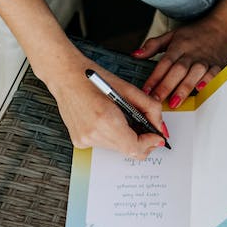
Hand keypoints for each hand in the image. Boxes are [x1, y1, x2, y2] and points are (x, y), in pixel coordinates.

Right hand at [45, 57, 168, 158]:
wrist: (65, 76)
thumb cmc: (94, 78)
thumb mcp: (128, 89)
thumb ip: (149, 108)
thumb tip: (160, 126)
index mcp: (106, 120)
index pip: (135, 148)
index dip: (150, 143)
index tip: (158, 136)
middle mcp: (93, 135)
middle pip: (127, 150)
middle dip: (141, 140)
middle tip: (146, 126)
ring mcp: (84, 140)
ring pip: (117, 148)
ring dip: (126, 137)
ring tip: (122, 117)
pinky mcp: (78, 142)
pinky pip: (103, 144)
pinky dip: (111, 135)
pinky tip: (106, 119)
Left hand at [134, 0, 226, 108]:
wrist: (223, 27)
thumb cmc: (196, 33)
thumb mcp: (172, 34)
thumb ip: (153, 45)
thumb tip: (135, 54)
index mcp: (179, 46)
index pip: (164, 63)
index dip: (155, 77)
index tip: (146, 90)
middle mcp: (191, 53)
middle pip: (178, 70)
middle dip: (166, 86)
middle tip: (156, 101)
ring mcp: (205, 60)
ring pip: (194, 74)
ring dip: (184, 88)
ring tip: (174, 102)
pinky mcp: (217, 65)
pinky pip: (212, 74)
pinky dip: (207, 81)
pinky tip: (200, 90)